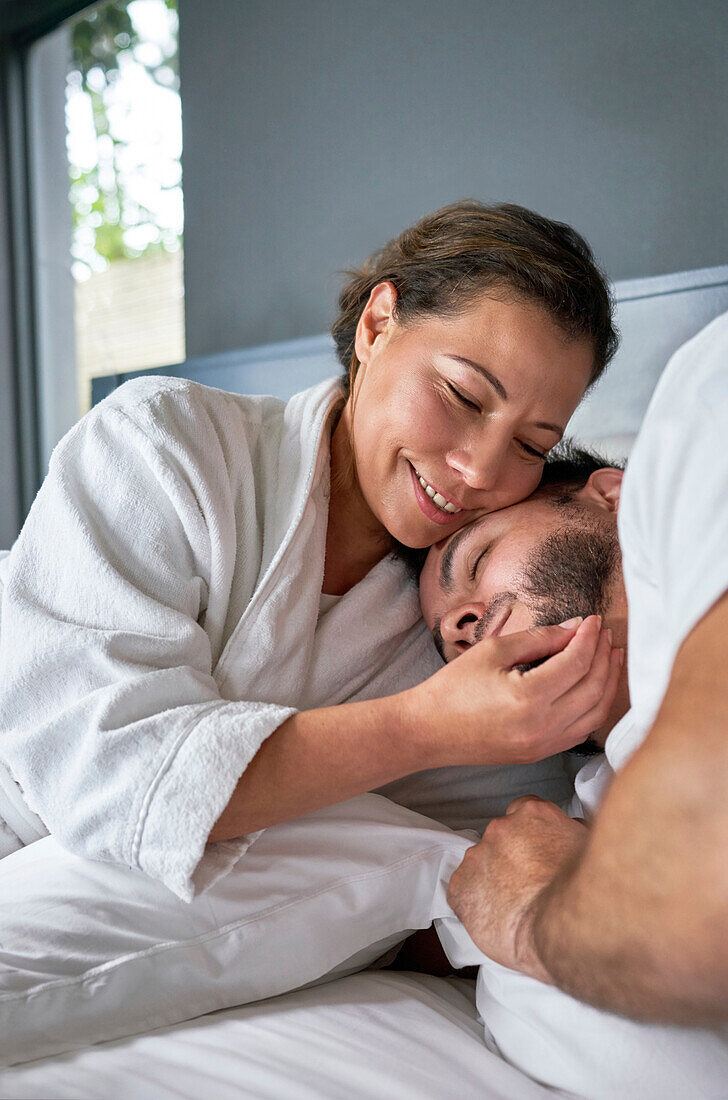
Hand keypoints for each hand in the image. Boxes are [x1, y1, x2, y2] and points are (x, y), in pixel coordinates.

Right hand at [404, 615, 621, 767]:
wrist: (429, 731)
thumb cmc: (454, 688)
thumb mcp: (493, 650)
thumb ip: (539, 638)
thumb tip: (575, 629)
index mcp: (529, 698)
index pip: (577, 662)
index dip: (590, 637)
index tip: (594, 620)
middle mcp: (543, 726)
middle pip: (594, 687)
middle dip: (605, 656)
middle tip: (606, 634)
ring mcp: (544, 745)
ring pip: (596, 713)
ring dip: (608, 683)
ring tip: (611, 657)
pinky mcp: (541, 754)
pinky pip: (582, 731)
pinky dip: (595, 707)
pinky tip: (595, 688)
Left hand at [447, 796, 587, 979]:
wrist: (563, 931)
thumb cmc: (586, 893)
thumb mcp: (590, 847)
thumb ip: (573, 831)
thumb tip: (571, 828)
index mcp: (533, 814)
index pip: (524, 810)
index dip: (530, 833)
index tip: (536, 852)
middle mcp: (500, 828)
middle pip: (501, 837)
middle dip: (512, 858)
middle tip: (529, 885)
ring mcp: (477, 856)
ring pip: (481, 864)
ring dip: (493, 879)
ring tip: (515, 906)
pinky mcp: (460, 887)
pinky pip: (463, 891)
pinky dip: (476, 902)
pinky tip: (496, 917)